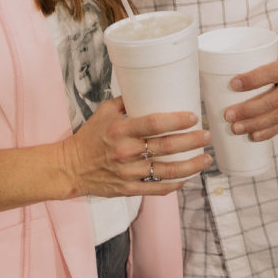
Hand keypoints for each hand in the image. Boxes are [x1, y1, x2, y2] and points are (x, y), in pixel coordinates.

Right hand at [60, 97, 210, 197]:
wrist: (71, 167)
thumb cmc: (90, 137)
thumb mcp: (104, 112)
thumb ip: (126, 102)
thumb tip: (149, 89)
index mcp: (120, 130)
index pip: (154, 123)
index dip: (177, 120)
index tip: (193, 117)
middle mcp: (126, 151)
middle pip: (166, 146)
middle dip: (192, 141)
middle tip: (206, 135)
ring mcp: (128, 172)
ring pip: (167, 170)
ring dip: (190, 165)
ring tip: (206, 158)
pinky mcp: (128, 189)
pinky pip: (157, 189)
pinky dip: (174, 184)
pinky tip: (186, 178)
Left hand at [220, 36, 277, 140]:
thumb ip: (260, 58)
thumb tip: (227, 66)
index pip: (269, 73)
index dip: (251, 80)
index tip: (232, 84)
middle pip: (272, 101)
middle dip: (248, 110)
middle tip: (228, 115)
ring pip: (277, 117)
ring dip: (254, 125)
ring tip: (235, 128)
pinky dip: (268, 132)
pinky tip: (253, 135)